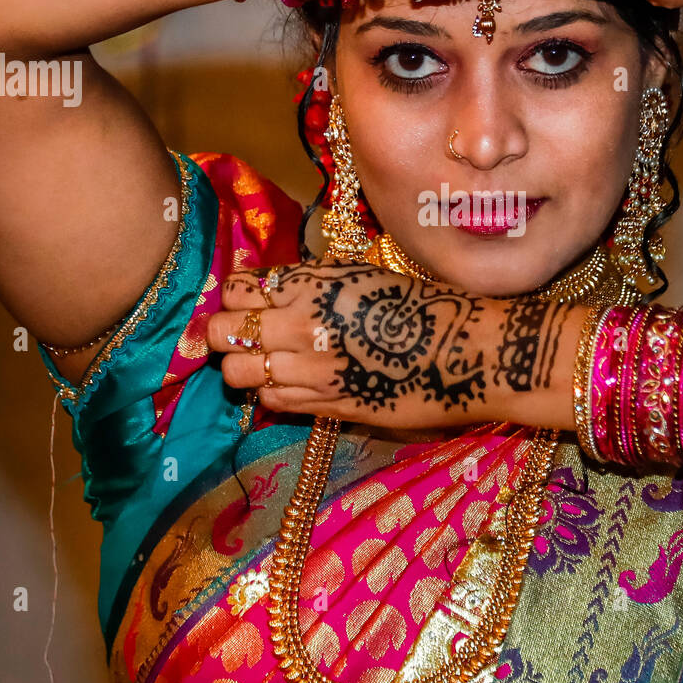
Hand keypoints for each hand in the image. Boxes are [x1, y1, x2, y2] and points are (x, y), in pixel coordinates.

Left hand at [207, 259, 504, 429]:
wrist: (460, 353)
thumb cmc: (417, 307)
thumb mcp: (359, 276)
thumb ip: (311, 283)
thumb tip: (270, 290)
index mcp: (309, 285)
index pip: (236, 290)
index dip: (237, 297)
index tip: (249, 303)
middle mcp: (299, 325)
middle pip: (221, 333)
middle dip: (225, 334)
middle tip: (244, 337)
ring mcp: (308, 370)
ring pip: (236, 374)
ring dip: (244, 369)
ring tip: (266, 364)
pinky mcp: (324, 405)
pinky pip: (271, 401)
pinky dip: (271, 393)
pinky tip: (293, 384)